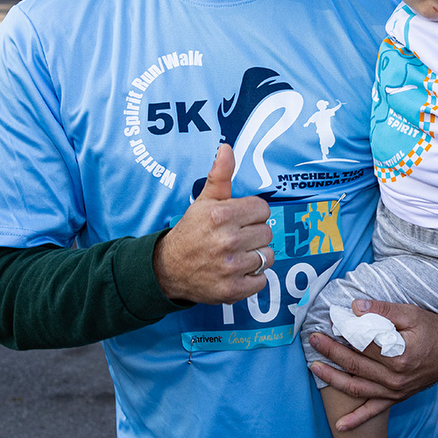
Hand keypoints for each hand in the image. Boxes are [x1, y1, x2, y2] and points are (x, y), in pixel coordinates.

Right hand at [151, 144, 272, 302]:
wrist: (169, 268)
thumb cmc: (191, 231)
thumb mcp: (204, 201)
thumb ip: (220, 175)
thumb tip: (226, 148)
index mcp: (221, 215)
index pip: (263, 209)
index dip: (252, 214)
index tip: (239, 220)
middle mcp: (227, 240)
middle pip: (267, 232)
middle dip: (254, 234)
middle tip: (235, 238)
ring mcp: (231, 267)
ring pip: (268, 256)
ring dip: (255, 256)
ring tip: (236, 254)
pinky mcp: (233, 290)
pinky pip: (262, 280)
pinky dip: (253, 277)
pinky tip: (237, 271)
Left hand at [308, 298, 437, 431]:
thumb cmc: (432, 331)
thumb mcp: (411, 314)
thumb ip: (383, 310)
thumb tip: (355, 306)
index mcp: (399, 355)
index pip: (362, 343)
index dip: (344, 333)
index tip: (328, 323)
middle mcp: (395, 377)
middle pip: (355, 364)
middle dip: (330, 352)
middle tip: (314, 340)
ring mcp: (394, 391)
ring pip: (356, 387)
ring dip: (332, 379)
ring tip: (314, 368)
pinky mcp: (396, 398)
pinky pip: (373, 411)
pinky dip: (356, 420)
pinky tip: (340, 425)